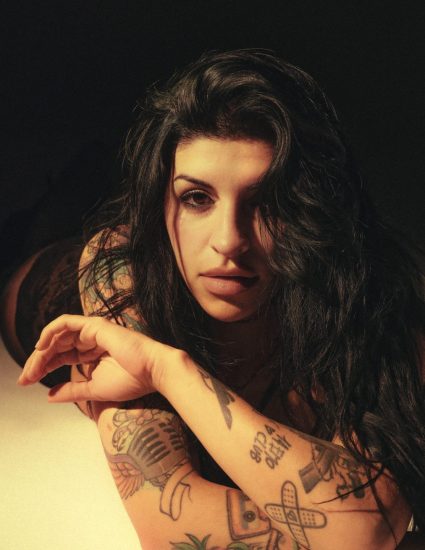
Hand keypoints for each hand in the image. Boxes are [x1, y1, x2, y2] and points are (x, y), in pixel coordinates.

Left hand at [17, 314, 174, 402]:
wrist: (153, 372)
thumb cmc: (131, 381)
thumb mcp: (93, 389)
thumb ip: (72, 391)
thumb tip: (49, 395)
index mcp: (91, 353)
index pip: (61, 356)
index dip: (42, 367)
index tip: (28, 382)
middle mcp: (90, 340)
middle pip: (56, 346)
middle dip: (38, 361)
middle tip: (25, 378)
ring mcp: (93, 331)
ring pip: (58, 335)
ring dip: (42, 350)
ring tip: (32, 367)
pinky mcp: (95, 325)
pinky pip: (66, 322)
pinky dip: (51, 331)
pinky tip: (41, 347)